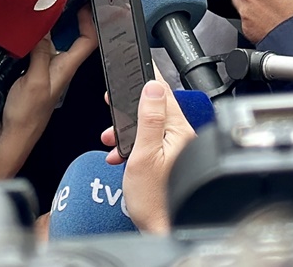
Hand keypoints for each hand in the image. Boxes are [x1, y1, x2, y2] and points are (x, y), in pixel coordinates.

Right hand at [0, 7, 97, 178]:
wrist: (12, 137)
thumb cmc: (26, 118)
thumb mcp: (33, 80)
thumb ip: (40, 54)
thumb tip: (43, 29)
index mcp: (66, 68)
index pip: (89, 39)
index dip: (91, 19)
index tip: (85, 1)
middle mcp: (60, 67)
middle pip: (74, 36)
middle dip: (72, 16)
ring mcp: (48, 71)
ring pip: (56, 42)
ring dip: (54, 25)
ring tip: (46, 8)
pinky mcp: (34, 74)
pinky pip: (41, 49)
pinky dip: (38, 37)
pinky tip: (28, 31)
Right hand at [99, 80, 195, 233]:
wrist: (160, 228)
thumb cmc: (153, 200)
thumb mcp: (143, 155)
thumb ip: (149, 119)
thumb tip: (152, 87)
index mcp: (178, 130)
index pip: (163, 93)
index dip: (147, 78)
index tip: (137, 64)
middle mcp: (181, 136)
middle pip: (156, 108)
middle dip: (131, 106)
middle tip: (113, 103)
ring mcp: (176, 148)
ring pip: (150, 125)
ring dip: (128, 129)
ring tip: (111, 139)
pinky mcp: (170, 159)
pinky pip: (150, 141)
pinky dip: (133, 145)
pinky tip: (121, 155)